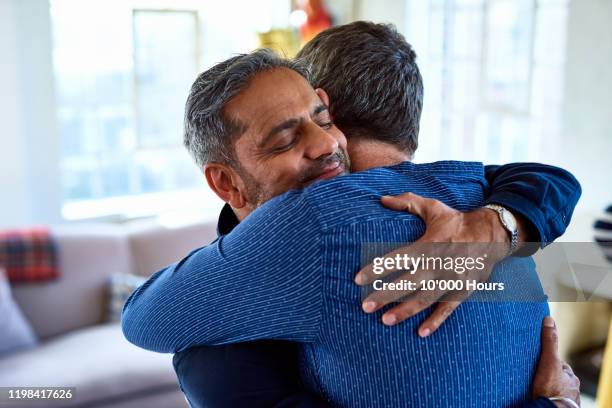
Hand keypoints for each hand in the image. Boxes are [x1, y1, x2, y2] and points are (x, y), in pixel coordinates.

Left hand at [354, 193, 511, 335]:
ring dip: (405, 311)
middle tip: (365, 307)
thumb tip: (381, 199)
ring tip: (386, 321)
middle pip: (408, 283)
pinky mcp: (464, 289)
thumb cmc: (456, 221)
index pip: (396, 258)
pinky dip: (436, 321)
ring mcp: (452, 279)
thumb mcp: (433, 207)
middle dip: (385, 295)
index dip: (376, 269)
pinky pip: (448, 308)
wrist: (493, 234)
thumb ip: (407, 202)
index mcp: (427, 245)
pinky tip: (421, 332)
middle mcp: (438, 264)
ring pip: (425, 299)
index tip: (358, 280)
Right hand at [532, 316, 580, 406]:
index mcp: (571, 378)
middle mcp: (572, 389)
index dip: (548, 362)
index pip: (560, 365)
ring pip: (555, 389)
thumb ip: (549, 342)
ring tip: (536, 388)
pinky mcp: (558, 406)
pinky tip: (539, 397)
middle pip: (558, 378)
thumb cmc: (551, 389)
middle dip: (548, 376)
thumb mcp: (549, 361)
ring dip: (547, 388)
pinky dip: (546, 397)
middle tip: (535, 376)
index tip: (539, 363)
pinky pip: (551, 399)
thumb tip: (549, 320)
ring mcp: (566, 399)